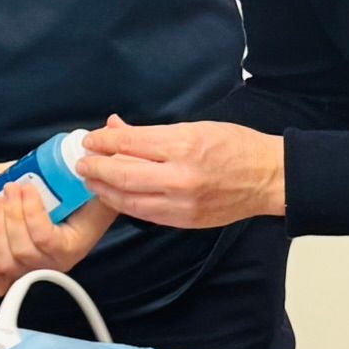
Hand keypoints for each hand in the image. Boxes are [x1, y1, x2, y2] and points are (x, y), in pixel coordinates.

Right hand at [0, 162, 117, 297]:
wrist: (89, 175)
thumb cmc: (51, 185)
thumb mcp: (10, 180)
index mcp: (19, 258)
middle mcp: (38, 265)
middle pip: (5, 264)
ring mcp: (57, 259)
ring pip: (23, 250)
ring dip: (13, 218)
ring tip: (14, 189)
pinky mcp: (73, 247)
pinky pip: (44, 237)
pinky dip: (32, 214)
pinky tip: (29, 194)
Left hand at [77, 116, 284, 229]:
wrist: (268, 178)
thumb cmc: (236, 146)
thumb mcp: (195, 127)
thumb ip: (151, 132)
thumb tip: (116, 128)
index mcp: (184, 145)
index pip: (130, 143)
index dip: (103, 142)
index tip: (89, 140)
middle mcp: (180, 176)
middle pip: (123, 174)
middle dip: (96, 168)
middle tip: (81, 163)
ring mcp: (182, 202)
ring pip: (129, 200)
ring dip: (104, 190)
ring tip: (90, 181)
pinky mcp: (185, 220)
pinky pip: (145, 214)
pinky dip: (125, 205)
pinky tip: (115, 197)